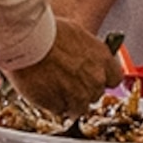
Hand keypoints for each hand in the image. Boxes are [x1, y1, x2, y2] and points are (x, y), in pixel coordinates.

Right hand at [3, 15, 117, 122]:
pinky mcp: (59, 105)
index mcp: (102, 58)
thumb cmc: (47, 32)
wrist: (28, 42)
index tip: (93, 77)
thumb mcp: (76, 34)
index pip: (114, 79)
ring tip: (51, 86)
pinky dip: (51, 104)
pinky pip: (58, 110)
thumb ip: (86, 52)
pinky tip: (42, 90)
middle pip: (95, 94)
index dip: (102, 79)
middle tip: (66, 80)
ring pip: (78, 107)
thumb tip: (83, 57)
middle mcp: (95, 78)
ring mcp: (79, 95)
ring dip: (67, 100)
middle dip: (82, 90)